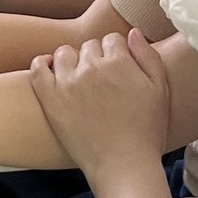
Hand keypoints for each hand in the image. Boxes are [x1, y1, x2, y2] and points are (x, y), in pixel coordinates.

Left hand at [28, 30, 174, 190]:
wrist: (123, 164)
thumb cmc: (146, 131)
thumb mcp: (159, 90)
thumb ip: (148, 56)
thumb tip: (133, 33)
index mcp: (119, 62)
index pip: (112, 39)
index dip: (117, 53)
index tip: (119, 68)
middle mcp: (91, 67)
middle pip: (90, 46)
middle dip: (97, 58)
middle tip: (102, 79)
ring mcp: (68, 83)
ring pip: (65, 53)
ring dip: (73, 60)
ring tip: (80, 78)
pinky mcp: (50, 99)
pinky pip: (38, 69)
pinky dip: (42, 64)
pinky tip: (51, 69)